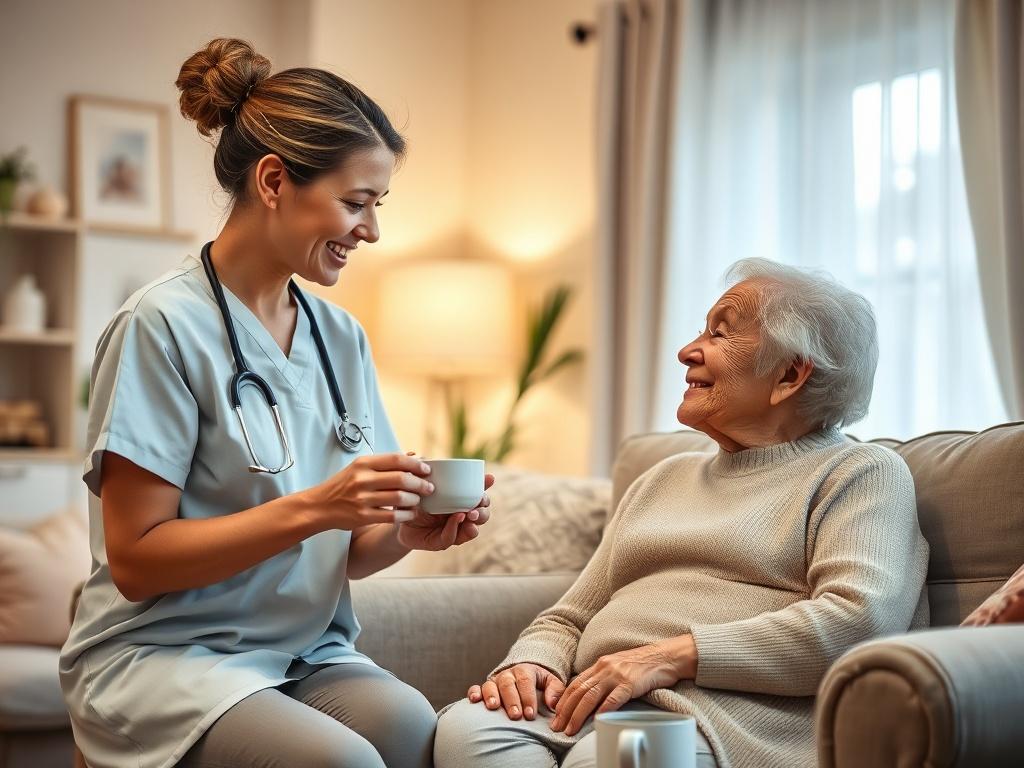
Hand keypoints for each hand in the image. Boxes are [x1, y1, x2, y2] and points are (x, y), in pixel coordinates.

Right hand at [306, 453, 432, 530]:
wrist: (319, 506)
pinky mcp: (362, 516)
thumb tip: (414, 455)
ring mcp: (362, 498)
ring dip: (414, 500)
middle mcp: (362, 479)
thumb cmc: (342, 486)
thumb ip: (386, 463)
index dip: (416, 464)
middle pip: (401, 478)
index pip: (396, 459)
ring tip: (419, 500)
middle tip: (429, 488)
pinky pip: (391, 516)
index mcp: (363, 464)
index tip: (427, 470)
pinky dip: (405, 515)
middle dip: (420, 484)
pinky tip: (410, 514)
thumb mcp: (360, 468)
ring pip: (399, 498)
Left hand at [396, 469, 493, 550]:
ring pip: (475, 527)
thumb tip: (414, 453)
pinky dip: (457, 529)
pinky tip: (458, 519)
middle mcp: (461, 514)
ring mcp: (454, 529)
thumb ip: (416, 472)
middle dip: (484, 506)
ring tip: (471, 514)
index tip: (490, 478)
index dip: (486, 485)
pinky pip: (454, 538)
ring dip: (476, 520)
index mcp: (459, 499)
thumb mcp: (413, 486)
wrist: (397, 522)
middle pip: (483, 511)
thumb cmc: (409, 500)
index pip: (478, 492)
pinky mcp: (443, 542)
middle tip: (478, 501)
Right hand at [468, 663, 564, 720]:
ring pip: (490, 685)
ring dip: (491, 695)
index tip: (530, 715)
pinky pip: (476, 687)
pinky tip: (474, 700)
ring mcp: (495, 681)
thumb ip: (555, 691)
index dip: (528, 698)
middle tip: (516, 716)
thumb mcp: (551, 682)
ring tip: (494, 707)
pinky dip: (474, 692)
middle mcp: (508, 674)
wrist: (525, 676)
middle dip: (512, 700)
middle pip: (508, 684)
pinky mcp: (485, 688)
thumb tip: (552, 704)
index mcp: (525, 671)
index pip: (526, 682)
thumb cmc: (540, 684)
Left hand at [550, 637, 695, 735]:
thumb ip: (603, 678)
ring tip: (570, 728)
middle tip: (557, 726)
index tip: (555, 714)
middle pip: (578, 691)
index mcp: (600, 665)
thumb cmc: (643, 665)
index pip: (575, 683)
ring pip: (590, 696)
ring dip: (577, 714)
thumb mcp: (617, 666)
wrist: (665, 656)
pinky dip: (603, 710)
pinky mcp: (630, 683)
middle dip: (565, 711)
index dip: (563, 700)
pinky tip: (596, 720)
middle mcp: (604, 668)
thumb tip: (589, 695)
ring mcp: (617, 675)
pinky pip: (613, 698)